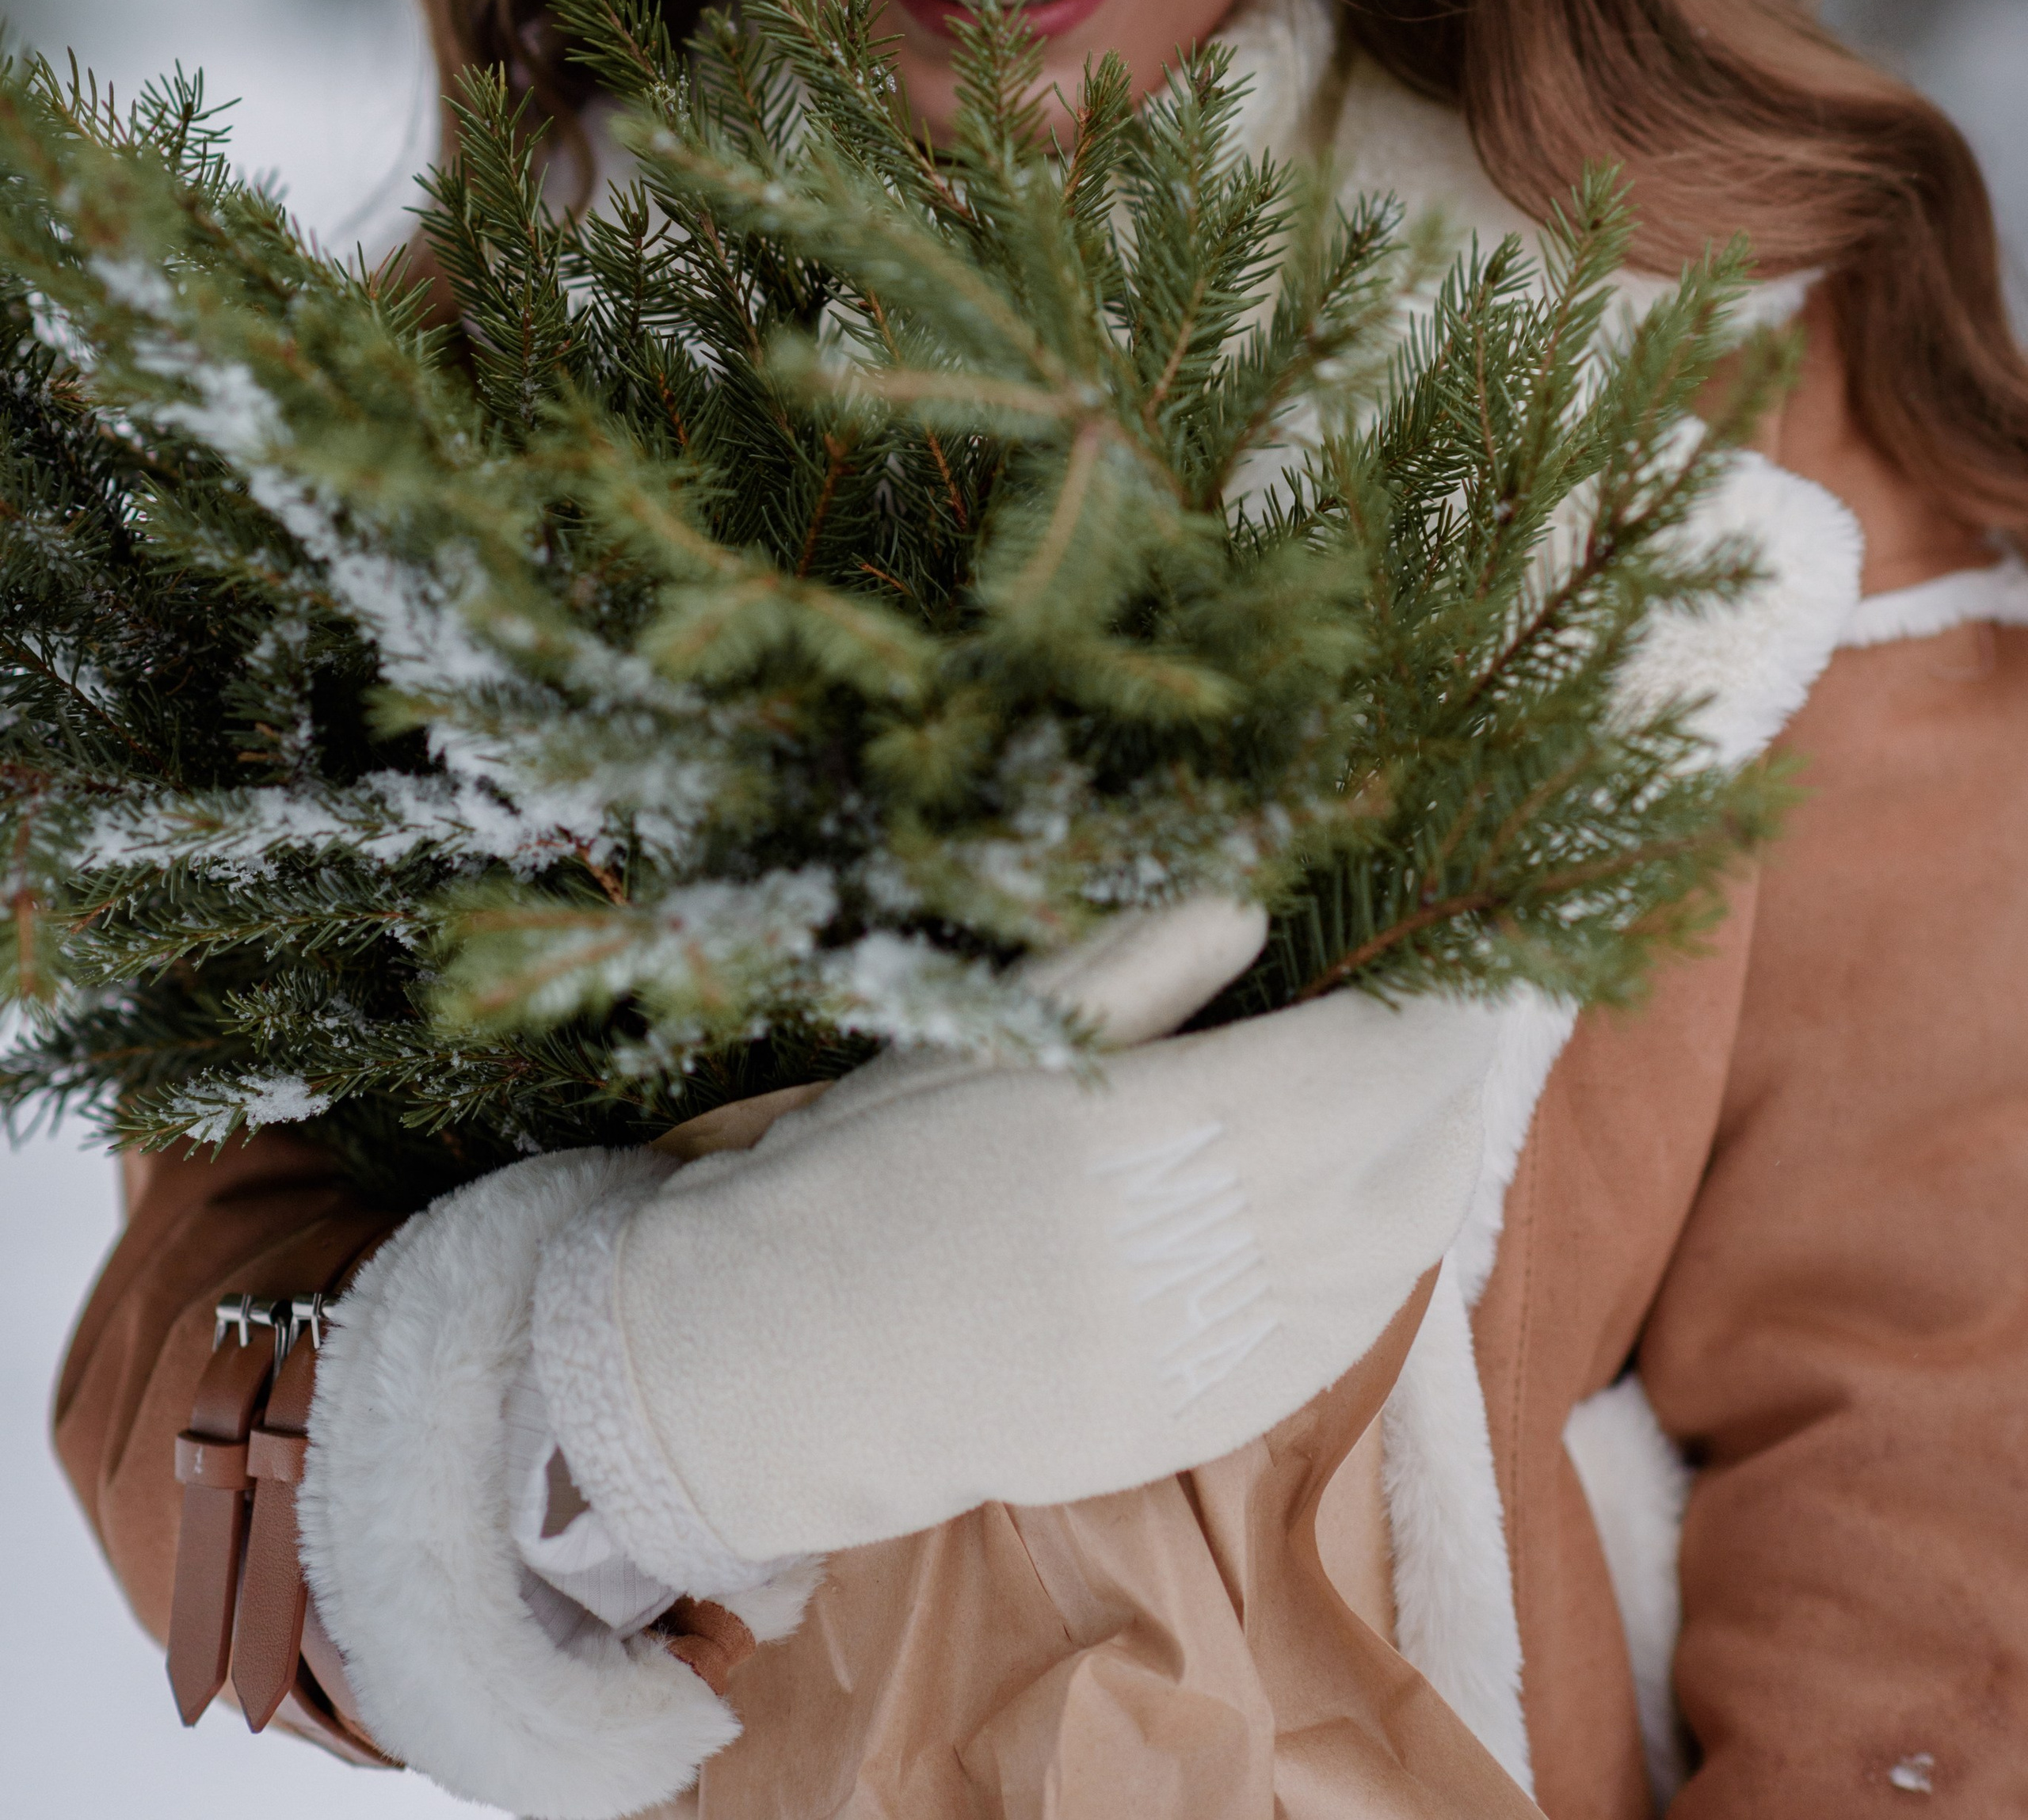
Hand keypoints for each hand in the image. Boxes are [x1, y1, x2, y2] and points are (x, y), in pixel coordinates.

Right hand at [528, 921, 1502, 1587]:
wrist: (793, 1357)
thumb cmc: (878, 1163)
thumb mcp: (994, 1033)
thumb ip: (1139, 968)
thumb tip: (1255, 904)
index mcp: (1151, 1133)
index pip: (1364, 1061)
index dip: (1433, 1009)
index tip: (1461, 958)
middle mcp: (1203, 1251)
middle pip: (1403, 1154)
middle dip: (1449, 1079)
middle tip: (1457, 1017)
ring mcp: (1211, 1352)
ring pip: (1393, 1254)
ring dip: (1435, 1169)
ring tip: (1430, 1106)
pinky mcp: (1200, 1425)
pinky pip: (1341, 1339)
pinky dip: (1382, 1265)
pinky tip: (1367, 1215)